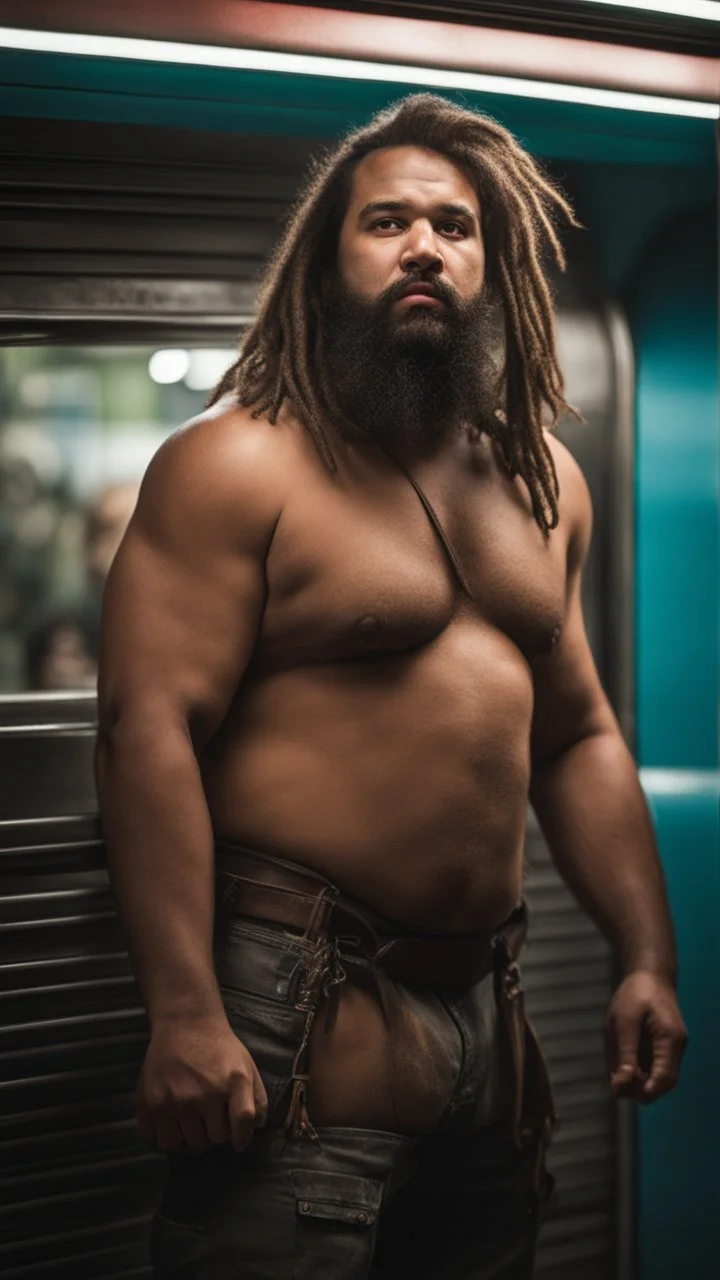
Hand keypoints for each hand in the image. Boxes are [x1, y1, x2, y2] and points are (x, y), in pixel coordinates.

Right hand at [136, 1012, 268, 1152]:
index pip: (242, 1123)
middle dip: (218, 1135)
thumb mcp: (247, 1065)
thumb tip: (256, 1128)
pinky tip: (174, 1125)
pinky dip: (167, 1138)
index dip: (243, 1138)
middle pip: (215, 1139)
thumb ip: (257, 1097)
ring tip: (195, 1125)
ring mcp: (176, 1100)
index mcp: (233, 1082)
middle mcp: (204, 1094)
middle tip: (213, 1123)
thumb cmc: (219, 1047)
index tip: (239, 1142)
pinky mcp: (151, 1103)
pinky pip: (159, 1140)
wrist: (185, 1024)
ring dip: (195, 1139)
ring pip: (189, 1144)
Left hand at [605, 971, 687, 1103]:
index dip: (646, 1091)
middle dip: (641, 1089)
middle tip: (616, 1085)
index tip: (623, 1094)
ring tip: (617, 1073)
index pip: (665, 1077)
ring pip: (659, 1076)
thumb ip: (624, 1054)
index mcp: (670, 1038)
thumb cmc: (635, 994)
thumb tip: (620, 1087)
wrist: (650, 974)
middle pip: (664, 1082)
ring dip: (640, 1081)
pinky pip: (656, 1065)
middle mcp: (677, 1046)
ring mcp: (673, 1046)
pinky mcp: (666, 1045)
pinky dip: (641, 1070)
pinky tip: (624, 1063)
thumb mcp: (623, 1022)